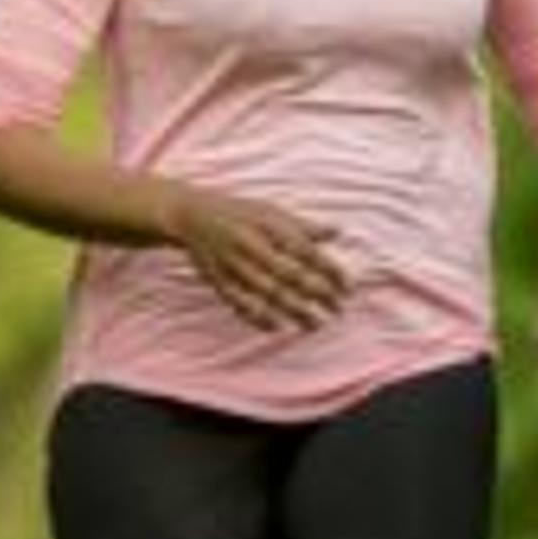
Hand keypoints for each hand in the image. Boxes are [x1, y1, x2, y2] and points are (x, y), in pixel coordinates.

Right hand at [161, 186, 346, 331]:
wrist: (190, 216)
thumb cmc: (238, 213)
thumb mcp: (271, 211)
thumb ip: (304, 226)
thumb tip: (339, 232)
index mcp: (267, 225)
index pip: (305, 250)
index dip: (329, 269)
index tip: (347, 286)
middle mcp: (251, 245)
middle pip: (290, 274)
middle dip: (316, 294)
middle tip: (337, 309)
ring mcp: (233, 264)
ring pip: (268, 292)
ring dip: (294, 311)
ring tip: (315, 324)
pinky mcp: (218, 279)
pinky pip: (239, 302)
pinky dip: (258, 316)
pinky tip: (277, 327)